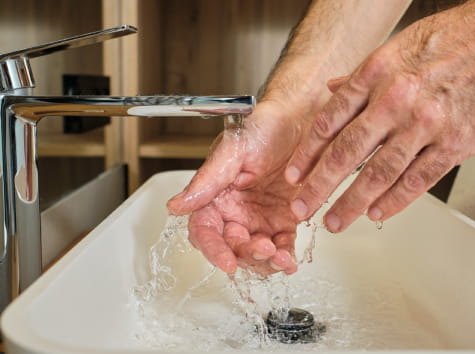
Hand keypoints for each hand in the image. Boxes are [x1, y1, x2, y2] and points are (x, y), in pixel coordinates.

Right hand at [167, 100, 304, 274]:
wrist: (298, 119)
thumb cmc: (263, 127)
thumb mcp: (232, 151)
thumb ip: (206, 182)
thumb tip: (176, 206)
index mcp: (215, 196)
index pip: (205, 231)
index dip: (213, 250)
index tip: (227, 262)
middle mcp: (235, 211)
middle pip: (232, 247)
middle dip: (246, 255)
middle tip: (264, 248)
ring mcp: (259, 218)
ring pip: (256, 253)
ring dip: (266, 262)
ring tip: (281, 257)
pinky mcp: (284, 220)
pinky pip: (282, 246)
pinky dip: (285, 257)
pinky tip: (290, 261)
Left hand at [284, 0, 474, 231]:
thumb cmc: (465, 34)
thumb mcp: (403, 44)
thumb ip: (366, 74)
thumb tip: (335, 90)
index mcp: (378, 71)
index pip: (330, 119)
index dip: (307, 152)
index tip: (295, 175)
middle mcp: (396, 98)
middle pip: (346, 153)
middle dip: (319, 187)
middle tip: (302, 208)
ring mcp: (426, 123)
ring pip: (378, 173)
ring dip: (352, 203)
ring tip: (336, 221)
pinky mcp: (457, 142)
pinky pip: (418, 179)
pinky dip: (395, 200)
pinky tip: (379, 213)